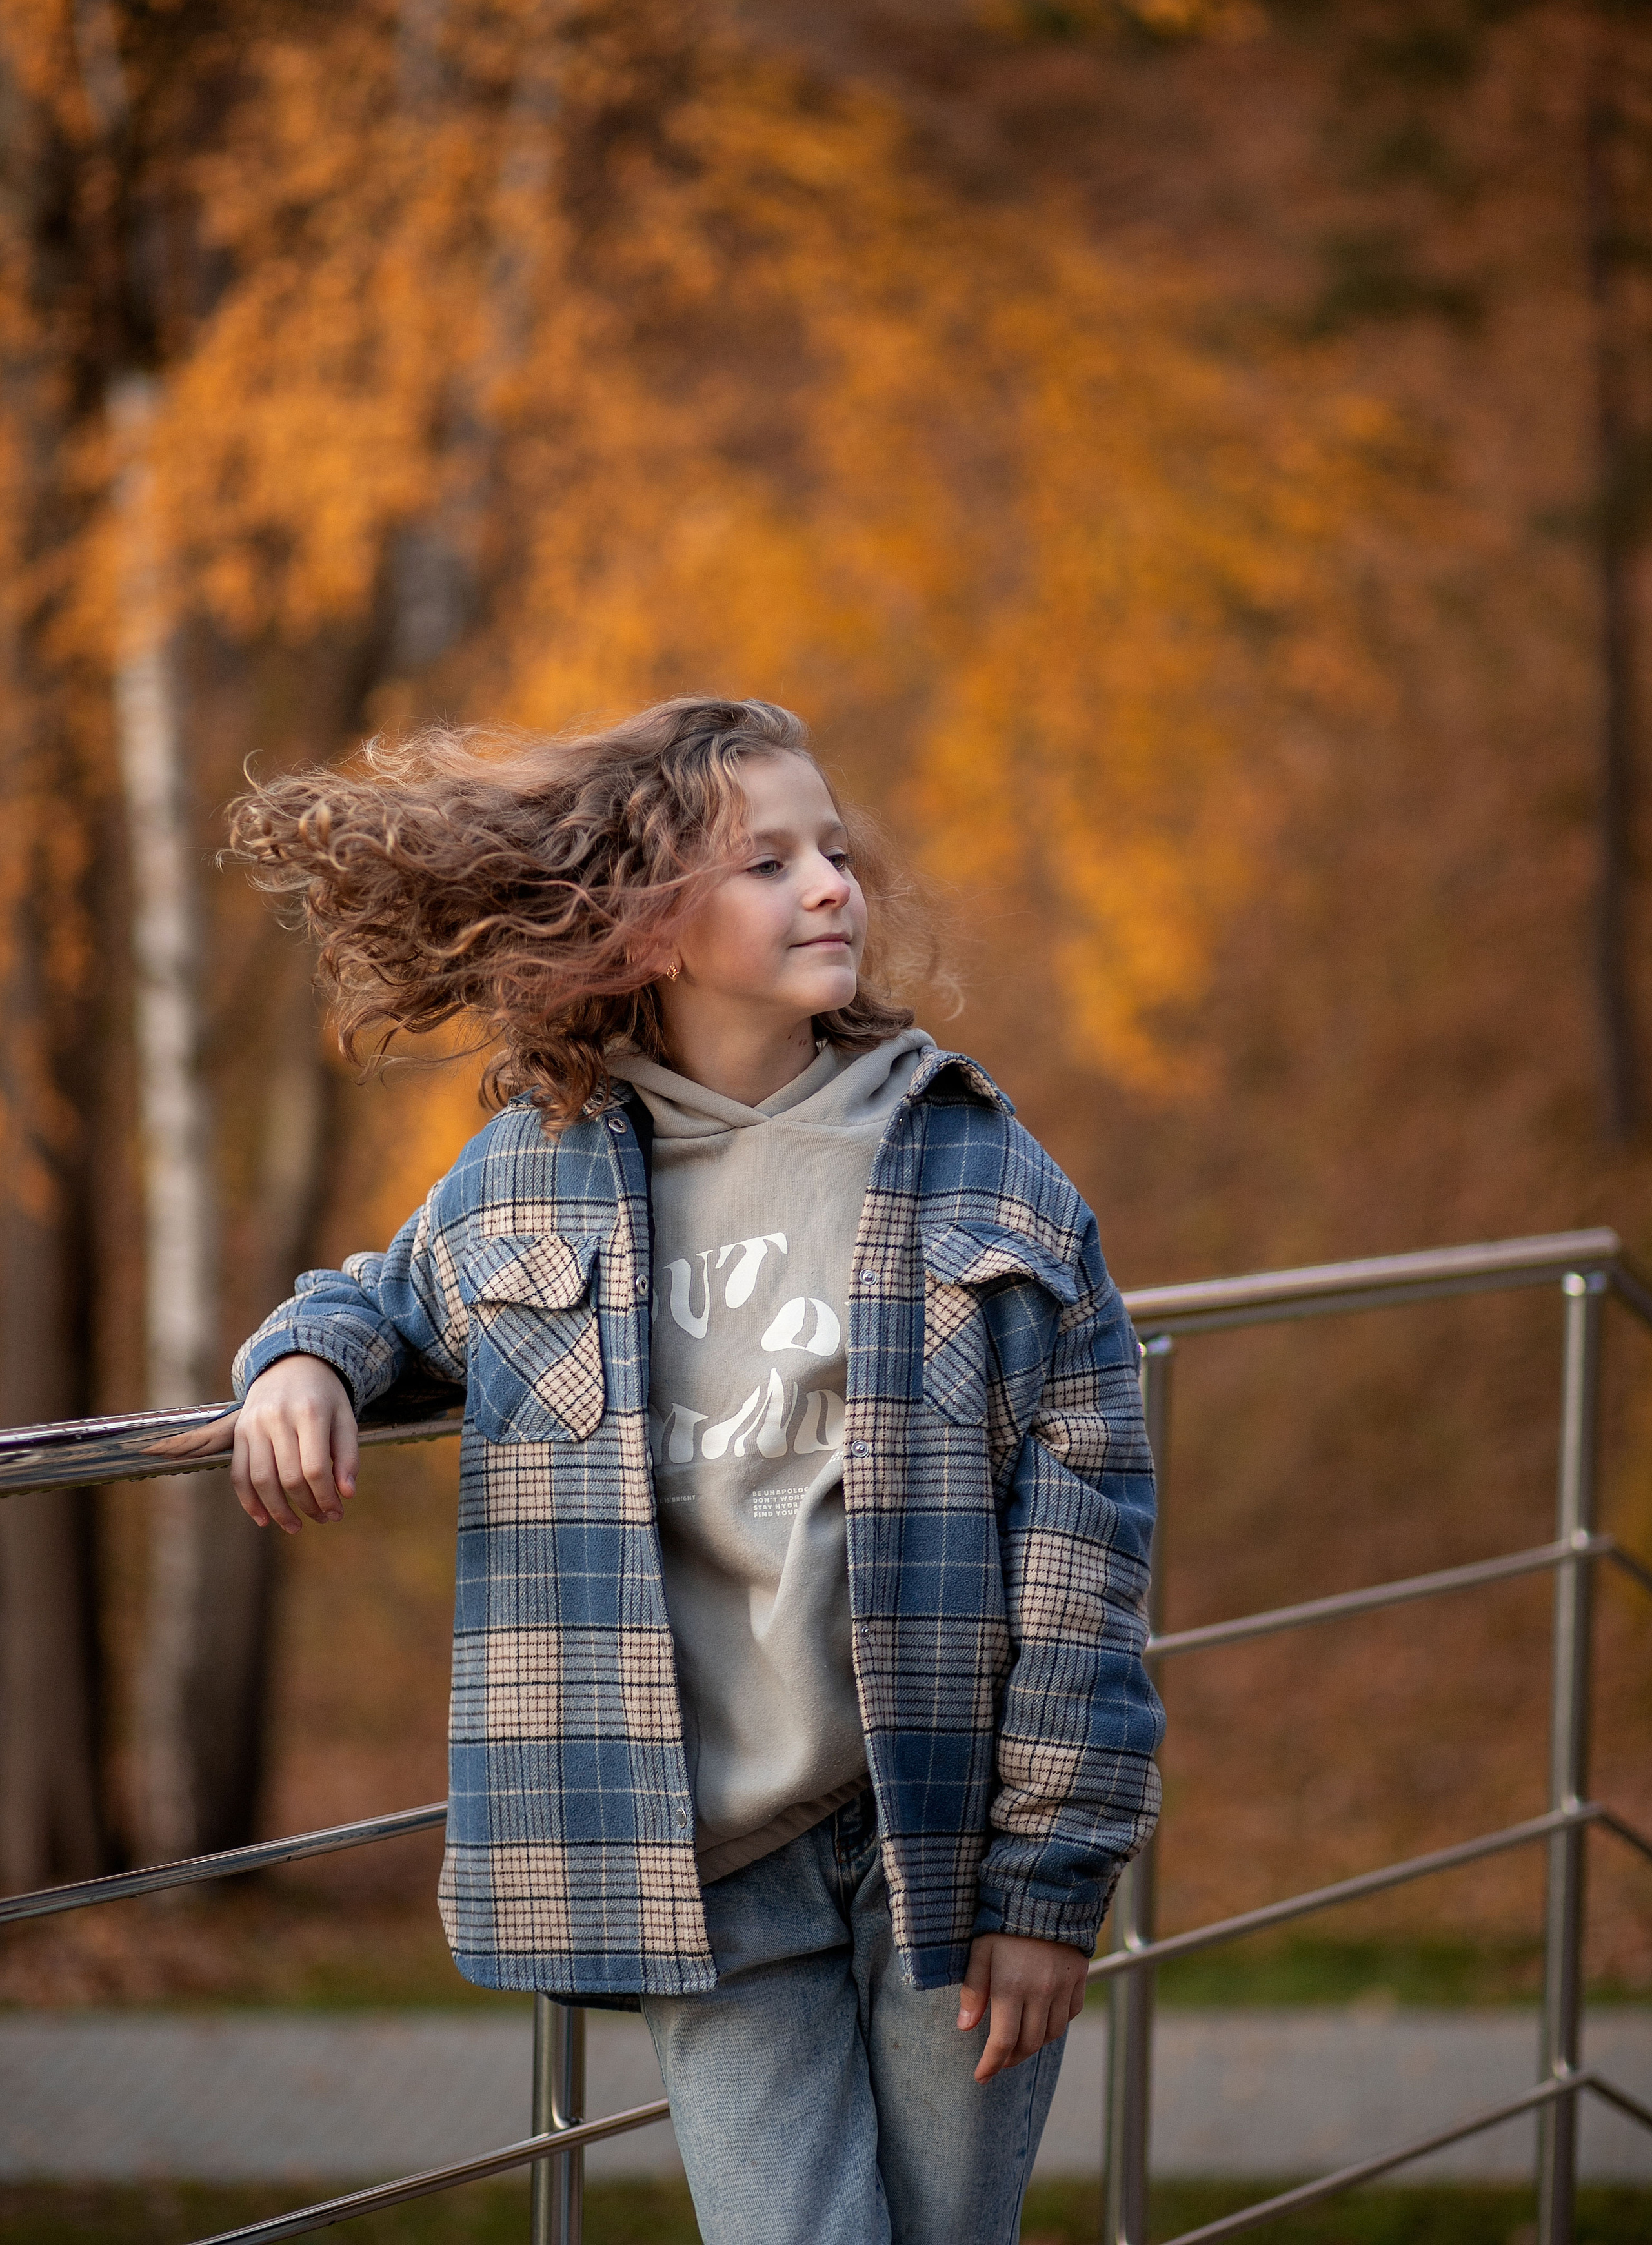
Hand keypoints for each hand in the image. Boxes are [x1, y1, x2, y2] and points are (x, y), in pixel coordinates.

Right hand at [230, 1357, 358, 1534]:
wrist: (291, 1364)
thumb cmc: (324, 1396)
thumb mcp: (345, 1418)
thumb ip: (348, 1455)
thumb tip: (347, 1494)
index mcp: (310, 1412)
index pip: (314, 1468)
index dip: (325, 1497)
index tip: (337, 1513)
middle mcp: (277, 1418)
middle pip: (288, 1477)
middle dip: (306, 1506)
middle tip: (322, 1519)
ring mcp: (253, 1425)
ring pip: (260, 1480)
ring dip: (277, 1510)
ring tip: (294, 1526)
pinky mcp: (238, 1432)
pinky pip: (238, 1474)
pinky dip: (248, 1501)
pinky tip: (263, 1518)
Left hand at [958, 1932, 1088, 2083]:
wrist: (1045, 1893)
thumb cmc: (1004, 1922)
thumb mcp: (980, 1951)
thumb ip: (973, 1990)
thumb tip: (965, 2027)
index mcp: (1011, 1987)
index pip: (1002, 2042)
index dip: (991, 2064)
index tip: (981, 2077)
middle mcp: (1040, 1992)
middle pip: (1028, 2044)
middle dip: (1011, 2058)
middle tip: (998, 2060)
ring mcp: (1062, 1987)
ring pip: (1051, 2034)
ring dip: (1034, 2044)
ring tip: (1019, 2042)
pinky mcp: (1079, 1978)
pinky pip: (1069, 2014)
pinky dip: (1056, 2023)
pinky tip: (1042, 2018)